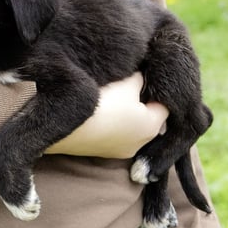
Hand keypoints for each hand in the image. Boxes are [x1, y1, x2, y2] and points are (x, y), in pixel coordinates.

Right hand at [44, 72, 167, 158]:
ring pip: (128, 125)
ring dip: (123, 112)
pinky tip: (98, 108)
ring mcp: (117, 151)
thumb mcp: (127, 81)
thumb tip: (143, 77)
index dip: (154, 87)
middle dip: (139, 100)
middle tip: (126, 83)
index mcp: (152, 127)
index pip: (165, 104)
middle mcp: (139, 144)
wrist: (63, 123)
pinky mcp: (99, 152)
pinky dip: (109, 121)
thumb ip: (141, 78)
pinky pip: (112, 132)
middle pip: (146, 116)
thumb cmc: (102, 101)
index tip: (143, 75)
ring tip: (110, 95)